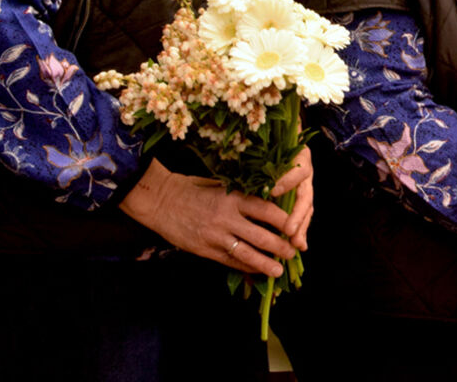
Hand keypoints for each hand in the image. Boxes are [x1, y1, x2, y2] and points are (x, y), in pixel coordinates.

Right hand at [118, 151, 314, 276]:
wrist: (161, 200)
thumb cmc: (192, 188)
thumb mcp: (220, 184)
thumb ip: (241, 195)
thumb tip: (267, 203)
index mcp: (233, 197)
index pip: (266, 210)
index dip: (283, 221)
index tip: (295, 227)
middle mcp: (227, 217)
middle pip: (261, 235)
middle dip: (280, 246)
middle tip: (293, 252)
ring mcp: (216, 236)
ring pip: (246, 254)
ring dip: (265, 264)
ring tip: (278, 271)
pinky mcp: (205, 250)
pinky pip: (229, 261)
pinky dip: (244, 267)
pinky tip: (255, 272)